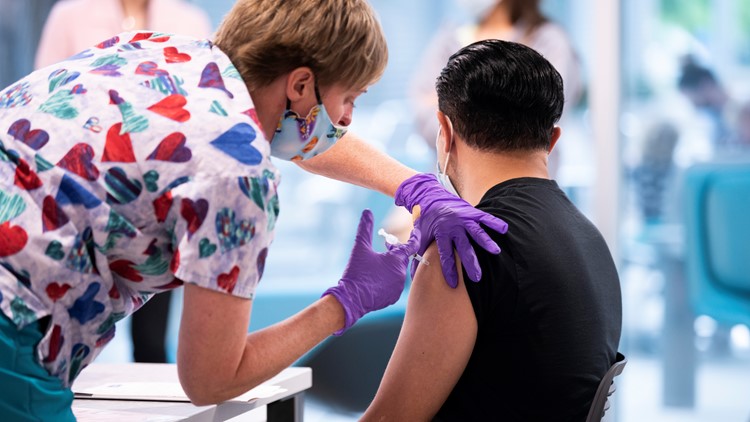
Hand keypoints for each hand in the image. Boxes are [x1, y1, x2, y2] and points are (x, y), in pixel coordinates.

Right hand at [323, 209, 419, 334]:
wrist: (351, 299)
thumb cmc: (356, 272)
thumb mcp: (360, 247)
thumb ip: (365, 228)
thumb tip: (367, 211)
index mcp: (396, 260)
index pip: (411, 246)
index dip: (414, 237)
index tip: (417, 232)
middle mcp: (401, 274)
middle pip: (402, 259)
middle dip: (395, 252)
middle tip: (386, 246)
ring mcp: (398, 287)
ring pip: (398, 272)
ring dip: (391, 266)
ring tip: (379, 263)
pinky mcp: (393, 297)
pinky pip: (394, 284)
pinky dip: (388, 279)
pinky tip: (377, 278)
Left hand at [394, 173, 508, 286]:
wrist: (429, 196)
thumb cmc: (425, 220)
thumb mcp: (418, 235)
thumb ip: (416, 253)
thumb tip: (411, 273)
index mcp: (439, 233)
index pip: (445, 255)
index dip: (448, 270)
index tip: (453, 284)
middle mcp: (453, 226)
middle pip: (463, 247)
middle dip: (470, 264)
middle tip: (477, 278)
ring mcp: (463, 218)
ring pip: (476, 232)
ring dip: (486, 242)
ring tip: (495, 252)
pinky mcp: (471, 212)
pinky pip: (484, 217)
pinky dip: (494, 222)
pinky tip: (504, 229)